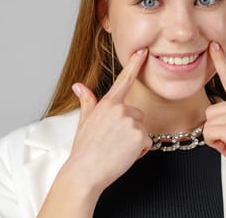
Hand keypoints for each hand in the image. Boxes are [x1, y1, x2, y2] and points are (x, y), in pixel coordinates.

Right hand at [66, 48, 151, 193]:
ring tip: (117, 150)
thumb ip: (87, 102)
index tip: (144, 51)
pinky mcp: (139, 136)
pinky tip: (123, 156)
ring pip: (142, 129)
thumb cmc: (84, 150)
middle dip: (130, 128)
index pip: (124, 79)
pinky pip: (147, 143)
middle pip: (137, 114)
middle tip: (114, 142)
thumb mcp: (84, 122)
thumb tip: (78, 86)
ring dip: (134, 141)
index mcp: (106, 103)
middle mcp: (119, 109)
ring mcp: (130, 122)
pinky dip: (139, 151)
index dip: (135, 64)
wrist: (84, 173)